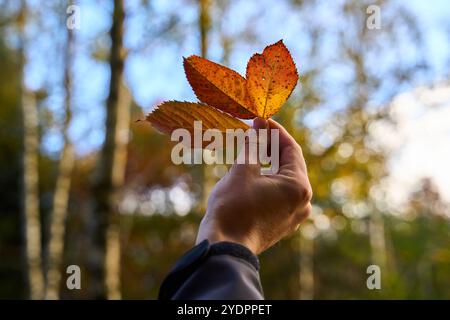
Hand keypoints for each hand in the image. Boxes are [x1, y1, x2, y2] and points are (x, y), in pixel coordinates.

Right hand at [196, 118, 312, 254]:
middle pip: (290, 163)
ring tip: (251, 149)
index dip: (274, 131)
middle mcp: (302, 200)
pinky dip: (269, 179)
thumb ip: (253, 146)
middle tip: (254, 131)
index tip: (259, 119)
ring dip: (270, 162)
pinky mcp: (283, 222)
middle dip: (272, 146)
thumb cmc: (233, 208)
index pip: (291, 148)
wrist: (224, 248)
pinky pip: (280, 193)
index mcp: (298, 186)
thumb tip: (258, 127)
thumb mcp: (242, 170)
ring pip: (284, 179)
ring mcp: (294, 214)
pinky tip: (254, 171)